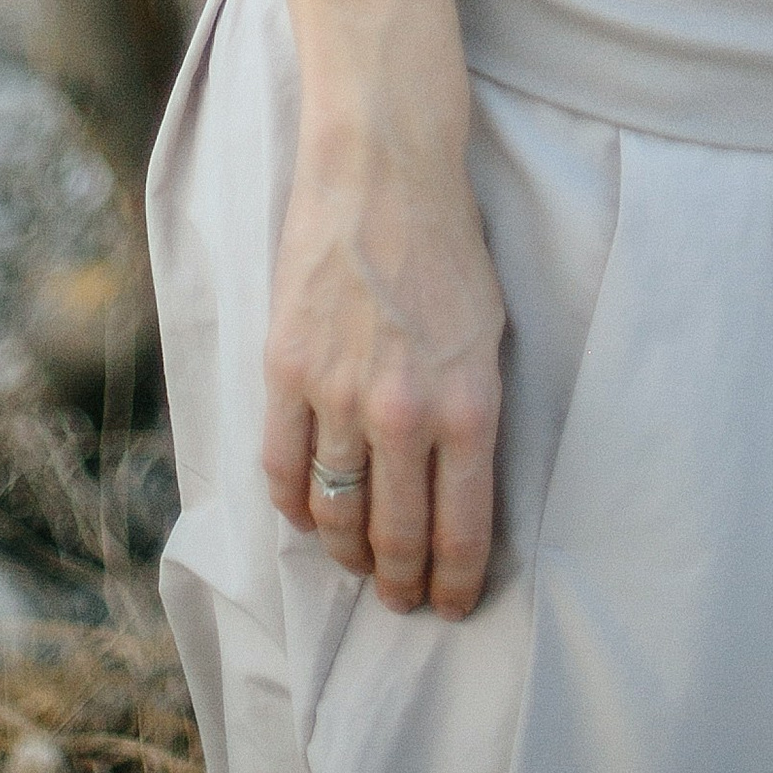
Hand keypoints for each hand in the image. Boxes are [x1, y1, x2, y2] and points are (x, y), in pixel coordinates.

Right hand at [261, 114, 506, 618]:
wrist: (384, 167)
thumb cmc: (449, 245)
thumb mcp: (489, 334)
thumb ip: (473, 413)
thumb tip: (458, 488)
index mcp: (468, 405)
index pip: (461, 531)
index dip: (453, 583)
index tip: (448, 605)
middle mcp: (404, 412)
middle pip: (394, 535)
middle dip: (400, 583)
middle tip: (401, 601)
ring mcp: (338, 393)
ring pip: (334, 513)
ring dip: (346, 553)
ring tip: (356, 562)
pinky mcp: (286, 369)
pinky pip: (282, 468)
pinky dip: (293, 507)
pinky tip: (307, 516)